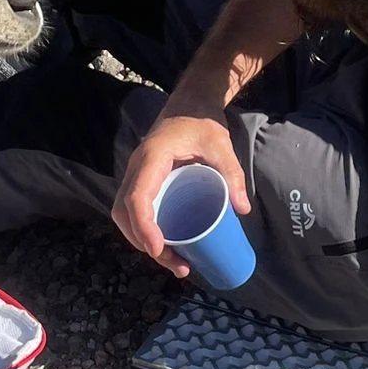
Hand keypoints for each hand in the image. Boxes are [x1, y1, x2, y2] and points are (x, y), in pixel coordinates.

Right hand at [114, 107, 250, 277]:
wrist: (189, 105)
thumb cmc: (201, 122)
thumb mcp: (220, 144)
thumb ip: (232, 173)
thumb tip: (242, 209)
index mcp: (151, 159)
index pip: (137, 197)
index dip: (143, 226)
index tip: (159, 249)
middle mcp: (137, 169)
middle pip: (125, 213)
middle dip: (145, 243)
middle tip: (176, 264)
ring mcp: (138, 176)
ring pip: (126, 215)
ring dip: (143, 242)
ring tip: (176, 263)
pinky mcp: (145, 182)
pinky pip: (135, 210)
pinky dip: (145, 232)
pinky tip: (167, 247)